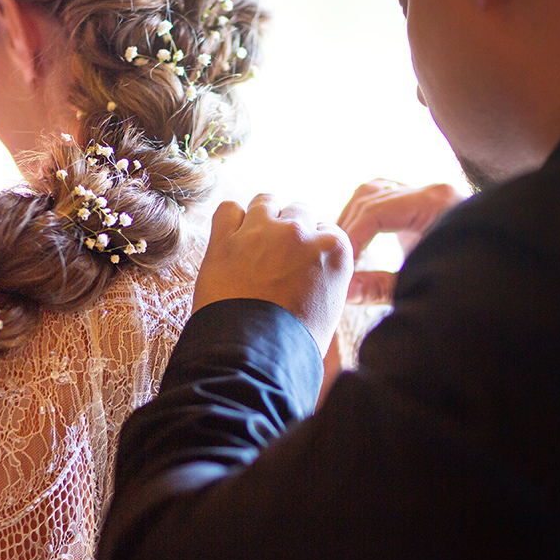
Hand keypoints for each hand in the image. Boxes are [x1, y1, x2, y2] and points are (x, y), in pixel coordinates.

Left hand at [194, 195, 352, 355]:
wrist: (254, 359)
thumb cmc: (295, 345)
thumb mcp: (330, 309)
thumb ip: (326, 277)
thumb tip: (314, 271)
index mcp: (335, 250)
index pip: (328, 230)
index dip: (314, 246)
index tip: (304, 261)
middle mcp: (301, 233)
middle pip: (300, 211)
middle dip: (292, 229)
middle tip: (279, 255)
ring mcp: (262, 232)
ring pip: (266, 201)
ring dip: (263, 216)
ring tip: (256, 241)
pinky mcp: (225, 240)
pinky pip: (228, 209)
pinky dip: (231, 220)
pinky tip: (231, 239)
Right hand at [336, 179, 465, 304]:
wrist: (503, 278)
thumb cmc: (469, 282)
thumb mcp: (421, 285)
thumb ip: (380, 288)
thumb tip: (343, 290)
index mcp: (435, 203)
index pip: (375, 211)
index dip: (350, 238)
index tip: (336, 264)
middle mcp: (431, 190)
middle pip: (370, 195)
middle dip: (347, 226)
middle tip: (331, 258)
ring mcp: (428, 193)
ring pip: (374, 191)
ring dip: (353, 217)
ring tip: (340, 249)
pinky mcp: (425, 203)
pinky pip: (385, 197)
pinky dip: (366, 215)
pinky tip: (357, 241)